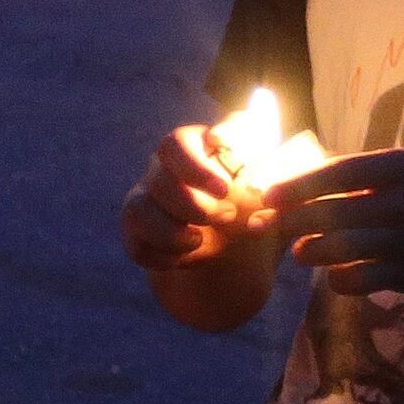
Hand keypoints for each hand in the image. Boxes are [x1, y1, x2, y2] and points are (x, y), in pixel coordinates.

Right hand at [122, 126, 266, 273]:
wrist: (240, 253)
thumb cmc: (255, 207)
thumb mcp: (268, 185)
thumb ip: (264, 166)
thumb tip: (251, 147)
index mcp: (193, 148)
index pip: (176, 144)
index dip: (195, 167)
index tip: (224, 191)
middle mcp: (162, 168)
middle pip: (159, 179)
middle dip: (193, 206)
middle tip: (227, 217)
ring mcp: (144, 200)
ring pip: (138, 211)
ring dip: (172, 233)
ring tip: (200, 242)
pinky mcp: (136, 233)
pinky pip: (136, 245)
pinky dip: (162, 257)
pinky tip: (183, 259)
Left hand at [267, 148, 403, 297]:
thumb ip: (360, 175)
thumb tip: (293, 182)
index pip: (340, 173)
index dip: (298, 185)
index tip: (266, 195)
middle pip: (333, 212)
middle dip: (291, 221)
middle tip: (266, 227)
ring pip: (341, 248)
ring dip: (310, 250)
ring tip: (303, 251)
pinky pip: (357, 280)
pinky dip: (337, 279)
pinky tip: (336, 273)